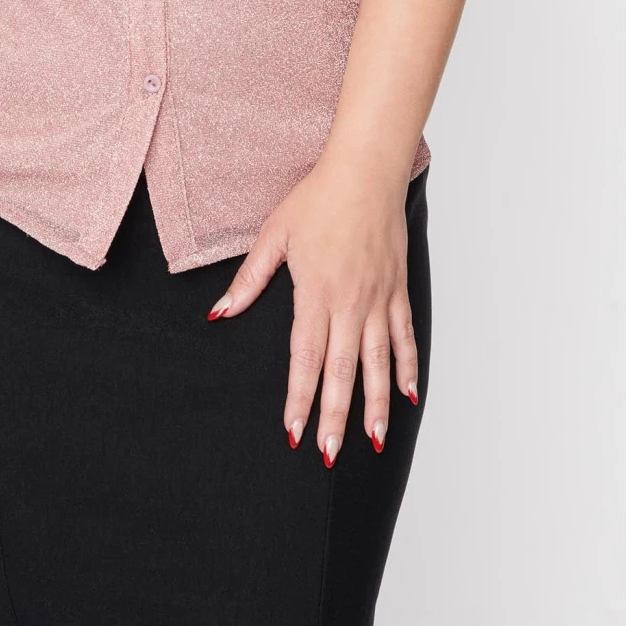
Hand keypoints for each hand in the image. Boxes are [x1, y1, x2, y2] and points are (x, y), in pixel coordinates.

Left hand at [206, 153, 419, 464]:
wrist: (365, 172)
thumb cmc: (317, 199)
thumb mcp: (274, 235)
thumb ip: (249, 280)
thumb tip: (219, 313)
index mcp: (315, 292)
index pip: (304, 357)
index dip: (299, 398)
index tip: (293, 431)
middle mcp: (350, 302)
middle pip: (342, 370)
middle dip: (334, 415)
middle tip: (328, 453)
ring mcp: (378, 298)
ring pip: (378, 362)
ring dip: (376, 404)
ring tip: (374, 441)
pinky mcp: (397, 291)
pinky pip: (405, 337)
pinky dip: (407, 368)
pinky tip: (407, 396)